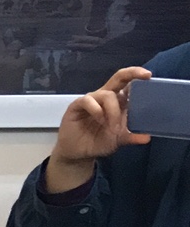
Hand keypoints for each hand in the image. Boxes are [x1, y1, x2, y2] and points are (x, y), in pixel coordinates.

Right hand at [46, 65, 151, 191]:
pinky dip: (97, 110)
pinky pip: (88, 101)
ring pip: (107, 94)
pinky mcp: (77, 106)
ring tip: (113, 128)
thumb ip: (132, 136)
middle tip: (145, 75)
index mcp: (118, 102)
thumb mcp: (119, 140)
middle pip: (119, 77)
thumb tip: (147, 137)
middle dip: (132, 73)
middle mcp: (106, 97)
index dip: (138, 77)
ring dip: (113, 111)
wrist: (78, 153)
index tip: (149, 76)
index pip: (129, 84)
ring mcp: (92, 100)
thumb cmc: (98, 142)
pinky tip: (100, 120)